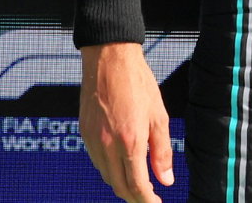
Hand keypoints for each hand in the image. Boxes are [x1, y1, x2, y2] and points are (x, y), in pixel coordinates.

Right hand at [80, 42, 173, 201]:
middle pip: (118, 186)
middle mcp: (107, 146)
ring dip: (121, 185)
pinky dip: (110, 170)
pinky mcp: (85, 134)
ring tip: (138, 185)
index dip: (146, 200)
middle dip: (134, 197)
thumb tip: (166, 180)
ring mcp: (93, 141)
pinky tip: (121, 165)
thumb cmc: (139, 84)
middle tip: (149, 199)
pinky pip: (97, 162)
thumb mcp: (158, 116)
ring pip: (106, 176)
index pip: (136, 184)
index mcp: (130, 141)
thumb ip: (161, 151)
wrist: (109, 61)